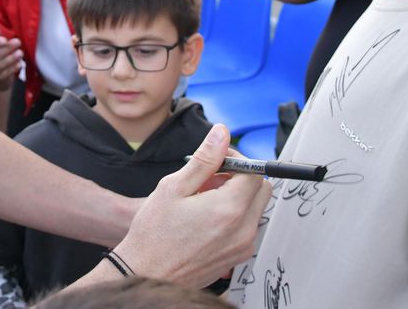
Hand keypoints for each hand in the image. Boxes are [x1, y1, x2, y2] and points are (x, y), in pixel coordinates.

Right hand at [110, 125, 271, 287]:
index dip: (237, 159)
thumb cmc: (154, 233)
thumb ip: (204, 158)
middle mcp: (243, 229)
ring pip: (255, 208)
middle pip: (261, 189)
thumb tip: (222, 133)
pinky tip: (206, 217)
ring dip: (237, 196)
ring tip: (204, 198)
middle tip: (211, 177)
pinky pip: (247, 227)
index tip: (217, 158)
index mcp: (229, 209)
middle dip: (241, 177)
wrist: (146, 274)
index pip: (254, 172)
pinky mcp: (237, 257)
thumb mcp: (174, 187)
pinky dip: (234, 215)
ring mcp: (242, 246)